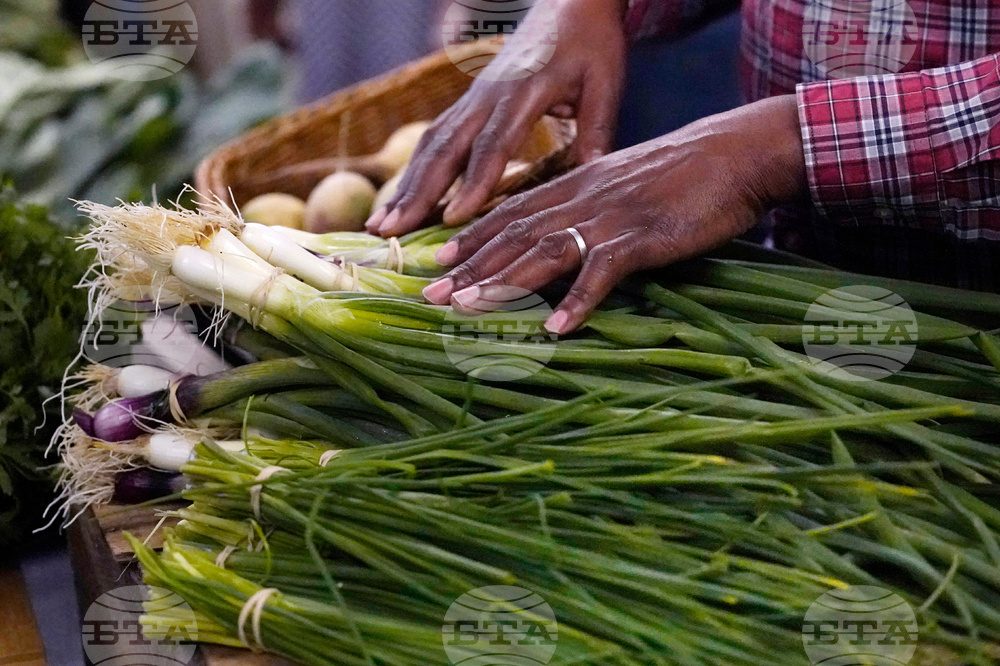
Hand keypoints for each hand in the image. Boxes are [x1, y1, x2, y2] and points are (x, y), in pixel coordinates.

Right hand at [367, 0, 628, 236]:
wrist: (569, 2)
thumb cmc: (590, 43)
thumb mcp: (605, 82)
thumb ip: (597, 129)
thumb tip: (594, 177)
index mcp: (523, 91)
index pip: (494, 143)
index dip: (474, 182)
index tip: (455, 218)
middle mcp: (487, 96)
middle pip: (445, 147)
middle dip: (417, 192)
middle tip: (390, 230)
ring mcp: (472, 98)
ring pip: (431, 144)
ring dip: (405, 185)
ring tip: (381, 225)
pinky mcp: (468, 103)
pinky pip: (435, 139)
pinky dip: (414, 172)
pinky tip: (401, 201)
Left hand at [421, 95, 807, 334]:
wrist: (738, 152)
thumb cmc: (685, 173)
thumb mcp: (626, 184)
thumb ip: (592, 206)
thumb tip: (568, 237)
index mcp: (577, 184)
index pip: (513, 212)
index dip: (473, 237)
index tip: (438, 260)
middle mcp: (583, 198)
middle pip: (515, 234)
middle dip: (470, 266)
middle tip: (431, 294)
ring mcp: (611, 217)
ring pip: (544, 250)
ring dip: (504, 281)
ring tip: (469, 308)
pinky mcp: (644, 236)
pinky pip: (604, 271)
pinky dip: (579, 299)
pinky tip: (557, 328)